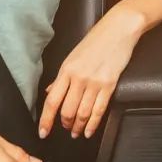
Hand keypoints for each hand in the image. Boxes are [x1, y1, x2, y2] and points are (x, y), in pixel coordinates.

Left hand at [39, 5, 142, 139]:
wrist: (118, 29)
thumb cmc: (96, 40)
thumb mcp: (73, 56)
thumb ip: (62, 77)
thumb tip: (50, 92)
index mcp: (66, 70)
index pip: (52, 101)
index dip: (46, 120)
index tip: (43, 132)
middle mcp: (78, 78)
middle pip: (67, 110)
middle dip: (65, 124)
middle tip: (65, 129)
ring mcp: (94, 82)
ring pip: (82, 113)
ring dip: (78, 127)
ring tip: (76, 133)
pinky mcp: (109, 85)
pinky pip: (99, 110)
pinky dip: (93, 124)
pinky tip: (89, 131)